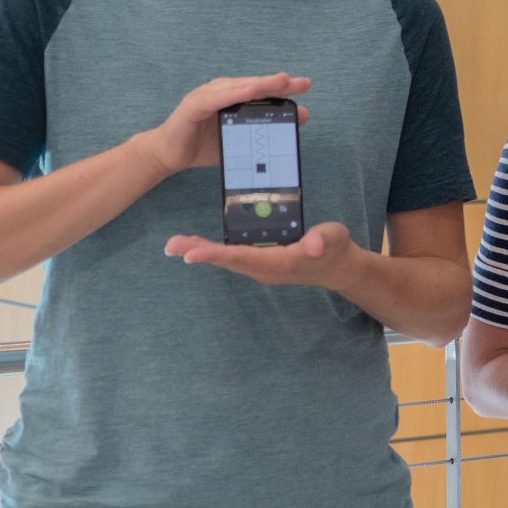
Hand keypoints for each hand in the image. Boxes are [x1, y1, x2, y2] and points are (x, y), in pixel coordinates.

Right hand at [136, 73, 311, 177]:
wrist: (171, 156)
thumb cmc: (205, 146)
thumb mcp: (242, 139)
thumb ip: (268, 128)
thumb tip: (302, 115)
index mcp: (233, 98)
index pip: (261, 91)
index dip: (282, 87)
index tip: (306, 85)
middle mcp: (221, 92)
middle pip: (253, 85)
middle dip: (278, 83)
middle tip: (302, 82)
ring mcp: (207, 95)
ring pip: (238, 87)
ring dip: (260, 84)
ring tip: (281, 81)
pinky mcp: (194, 104)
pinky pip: (216, 98)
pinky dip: (233, 93)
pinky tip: (249, 91)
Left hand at [164, 220, 357, 289]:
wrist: (337, 267)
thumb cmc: (334, 248)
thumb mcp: (334, 238)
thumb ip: (323, 240)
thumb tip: (313, 245)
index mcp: (278, 262)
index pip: (242, 257)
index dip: (215, 254)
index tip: (190, 254)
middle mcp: (264, 269)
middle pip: (227, 260)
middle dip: (199, 252)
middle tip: (170, 246)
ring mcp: (260, 268)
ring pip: (226, 260)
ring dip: (200, 251)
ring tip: (175, 244)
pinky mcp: (259, 262)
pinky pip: (231, 257)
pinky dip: (212, 250)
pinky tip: (196, 244)